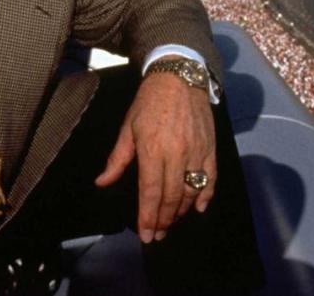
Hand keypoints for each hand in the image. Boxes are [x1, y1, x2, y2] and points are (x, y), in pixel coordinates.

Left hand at [94, 68, 215, 242]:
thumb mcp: (128, 127)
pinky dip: (206, 195)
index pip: (151, 192)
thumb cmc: (149, 102)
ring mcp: (196, 151)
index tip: (146, 235)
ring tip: (171, 222)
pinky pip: (211, 178)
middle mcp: (176, 154)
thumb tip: (102, 183)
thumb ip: (117, 159)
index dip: (148, 217)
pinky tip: (198, 208)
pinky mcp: (210, 147)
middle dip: (163, 220)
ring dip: (181, 211)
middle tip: (157, 234)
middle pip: (171, 197)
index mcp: (152, 149)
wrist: (179, 77)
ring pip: (191, 191)